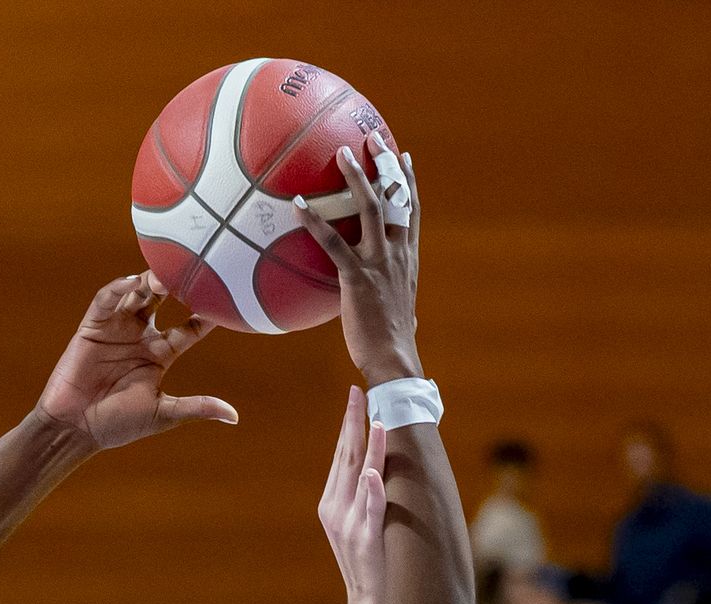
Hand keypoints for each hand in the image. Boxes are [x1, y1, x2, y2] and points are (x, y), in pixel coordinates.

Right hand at [36, 274, 237, 449]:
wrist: (76, 427)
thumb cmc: (119, 424)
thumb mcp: (163, 413)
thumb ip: (197, 407)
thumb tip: (233, 416)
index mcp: (159, 355)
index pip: (187, 330)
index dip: (204, 317)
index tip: (222, 301)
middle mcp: (140, 337)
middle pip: (162, 302)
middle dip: (175, 287)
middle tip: (190, 273)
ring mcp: (116, 329)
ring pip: (136, 295)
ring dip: (148, 282)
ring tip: (163, 274)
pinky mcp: (92, 326)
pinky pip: (106, 300)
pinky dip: (118, 288)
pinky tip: (133, 282)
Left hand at [295, 143, 421, 383]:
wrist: (393, 360)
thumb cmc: (392, 343)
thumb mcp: (399, 311)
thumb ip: (391, 295)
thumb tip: (388, 301)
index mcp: (408, 259)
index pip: (412, 210)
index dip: (409, 181)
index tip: (403, 156)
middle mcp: (397, 254)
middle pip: (395, 197)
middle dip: (386, 163)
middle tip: (371, 136)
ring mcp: (379, 263)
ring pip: (370, 208)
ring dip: (356, 177)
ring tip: (341, 152)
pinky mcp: (357, 277)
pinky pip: (333, 242)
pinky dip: (315, 221)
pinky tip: (298, 205)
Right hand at [318, 389, 386, 603]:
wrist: (367, 602)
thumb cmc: (369, 562)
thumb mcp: (357, 525)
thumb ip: (361, 496)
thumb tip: (371, 465)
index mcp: (331, 504)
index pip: (340, 456)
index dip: (348, 425)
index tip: (355, 396)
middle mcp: (335, 510)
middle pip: (345, 458)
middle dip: (352, 423)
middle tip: (359, 393)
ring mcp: (349, 525)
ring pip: (359, 478)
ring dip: (367, 448)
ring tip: (375, 421)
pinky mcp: (366, 540)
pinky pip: (370, 510)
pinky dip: (371, 491)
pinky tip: (373, 473)